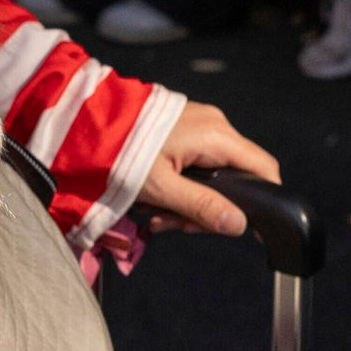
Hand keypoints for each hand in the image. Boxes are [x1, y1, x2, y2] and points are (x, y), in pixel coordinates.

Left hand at [132, 101, 282, 236]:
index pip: (263, 168)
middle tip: (176, 225)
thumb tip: (238, 225)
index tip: (247, 227)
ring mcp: (199, 126)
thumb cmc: (120, 151)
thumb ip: (202, 207)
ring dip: (188, 203)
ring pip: (212, 176)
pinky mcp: (183, 131)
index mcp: (216, 136)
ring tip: (157, 215)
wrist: (86, 123)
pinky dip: (180, 187)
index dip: (264, 200)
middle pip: (235, 178)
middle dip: (208, 209)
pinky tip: (155, 200)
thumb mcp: (161, 188)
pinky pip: (195, 165)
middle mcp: (214, 126)